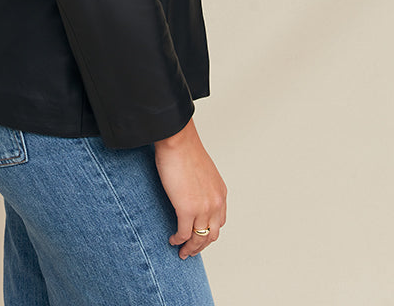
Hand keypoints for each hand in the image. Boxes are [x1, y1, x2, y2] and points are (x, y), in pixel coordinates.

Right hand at [154, 117, 226, 258]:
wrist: (178, 141)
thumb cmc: (185, 149)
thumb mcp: (202, 172)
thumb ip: (202, 187)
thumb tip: (192, 193)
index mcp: (220, 193)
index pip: (219, 222)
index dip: (209, 232)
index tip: (200, 236)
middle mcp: (216, 204)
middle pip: (211, 235)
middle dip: (201, 246)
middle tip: (191, 250)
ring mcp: (202, 209)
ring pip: (199, 239)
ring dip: (191, 248)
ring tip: (182, 251)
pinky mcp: (186, 210)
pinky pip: (183, 234)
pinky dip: (178, 240)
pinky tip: (172, 240)